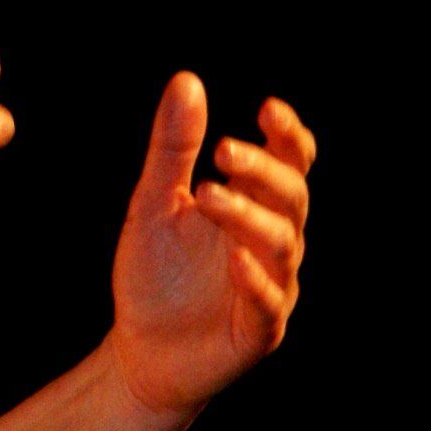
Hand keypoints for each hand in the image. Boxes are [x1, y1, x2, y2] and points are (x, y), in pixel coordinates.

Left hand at [107, 73, 313, 420]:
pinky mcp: (258, 331)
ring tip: (208, 195)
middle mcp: (271, 242)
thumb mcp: (154, 202)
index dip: (287, 135)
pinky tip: (235, 261)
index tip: (268, 109)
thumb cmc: (156, 273)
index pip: (289, 162)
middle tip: (223, 150)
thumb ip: (173, 148)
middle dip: (263, 170)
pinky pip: (269, 303)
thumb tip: (187, 80)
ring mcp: (270, 286)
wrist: (140, 349)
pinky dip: (257, 280)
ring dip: (249, 217)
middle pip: (291, 196)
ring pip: (282, 244)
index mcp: (254, 205)